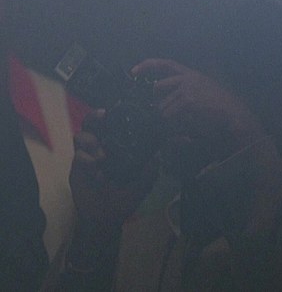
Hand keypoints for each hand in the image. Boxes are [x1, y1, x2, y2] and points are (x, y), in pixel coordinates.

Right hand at [69, 110, 155, 234]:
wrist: (107, 215)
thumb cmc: (127, 196)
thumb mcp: (144, 183)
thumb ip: (151, 169)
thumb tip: (159, 153)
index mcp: (119, 144)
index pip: (114, 123)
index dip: (114, 114)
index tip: (117, 109)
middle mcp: (102, 144)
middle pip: (93, 122)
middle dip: (95, 117)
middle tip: (103, 118)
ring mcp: (89, 154)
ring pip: (82, 135)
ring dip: (92, 143)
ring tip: (103, 159)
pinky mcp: (78, 166)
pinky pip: (78, 155)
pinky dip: (87, 161)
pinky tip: (98, 174)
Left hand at [131, 59, 264, 144]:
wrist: (233, 112)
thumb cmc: (219, 106)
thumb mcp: (203, 91)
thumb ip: (185, 91)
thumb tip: (164, 100)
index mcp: (191, 74)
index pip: (165, 64)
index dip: (148, 65)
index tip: (133, 72)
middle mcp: (188, 78)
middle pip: (157, 87)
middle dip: (157, 101)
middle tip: (164, 111)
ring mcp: (187, 88)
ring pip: (163, 105)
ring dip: (167, 115)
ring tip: (181, 120)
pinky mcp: (188, 100)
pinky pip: (170, 113)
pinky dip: (173, 121)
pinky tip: (184, 122)